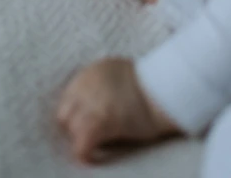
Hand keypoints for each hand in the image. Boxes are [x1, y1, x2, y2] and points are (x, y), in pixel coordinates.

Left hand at [57, 56, 180, 163]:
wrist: (166, 89)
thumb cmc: (150, 83)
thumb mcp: (118, 72)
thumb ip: (102, 84)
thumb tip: (97, 101)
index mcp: (91, 72)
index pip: (68, 98)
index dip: (75, 114)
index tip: (82, 124)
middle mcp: (86, 85)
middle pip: (65, 113)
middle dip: (73, 127)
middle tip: (87, 137)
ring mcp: (93, 103)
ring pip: (71, 129)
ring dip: (79, 140)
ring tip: (92, 148)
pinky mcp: (103, 122)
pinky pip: (82, 143)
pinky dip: (84, 152)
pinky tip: (90, 159)